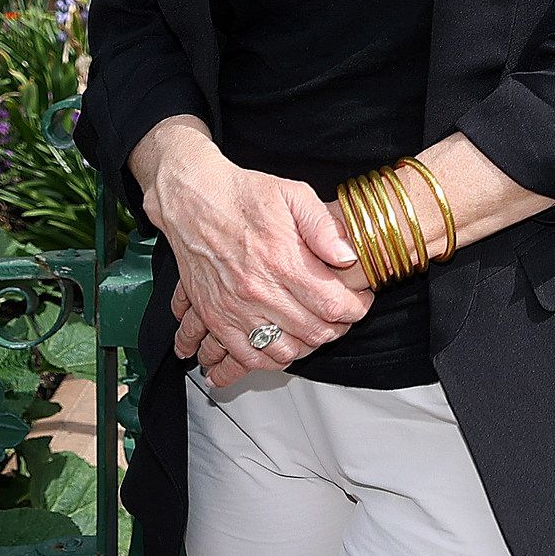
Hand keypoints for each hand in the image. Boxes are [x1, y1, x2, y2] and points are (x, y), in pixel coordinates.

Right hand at [131, 118, 369, 389]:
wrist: (194, 202)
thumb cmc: (244, 196)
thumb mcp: (294, 195)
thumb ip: (324, 227)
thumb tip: (347, 256)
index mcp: (283, 260)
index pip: (333, 305)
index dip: (356, 308)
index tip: (361, 300)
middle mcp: (259, 290)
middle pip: (313, 332)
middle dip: (338, 327)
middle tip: (342, 315)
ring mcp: (235, 308)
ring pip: (284, 351)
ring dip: (307, 346)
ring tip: (315, 329)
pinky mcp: (216, 317)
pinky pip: (247, 357)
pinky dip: (270, 360)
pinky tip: (283, 345)